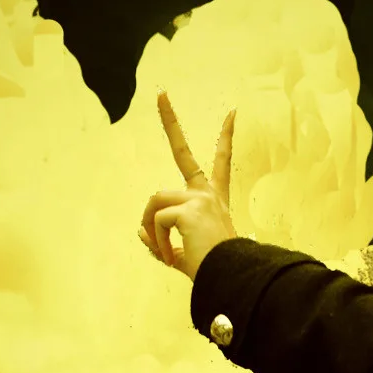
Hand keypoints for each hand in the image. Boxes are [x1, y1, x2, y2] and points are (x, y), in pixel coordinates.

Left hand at [137, 90, 238, 282]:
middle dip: (171, 121)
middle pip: (183, 152)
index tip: (232, 113)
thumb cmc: (214, 269)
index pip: (220, 162)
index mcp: (214, 201)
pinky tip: (171, 258)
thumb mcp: (184, 254)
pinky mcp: (189, 210)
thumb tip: (140, 231)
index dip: (226, 137)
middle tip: (161, 94)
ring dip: (153, 228)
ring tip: (166, 253)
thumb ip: (162, 241)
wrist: (230, 279)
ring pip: (156, 201)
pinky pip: (158, 223)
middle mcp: (208, 194)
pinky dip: (159, 244)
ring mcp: (199, 199)